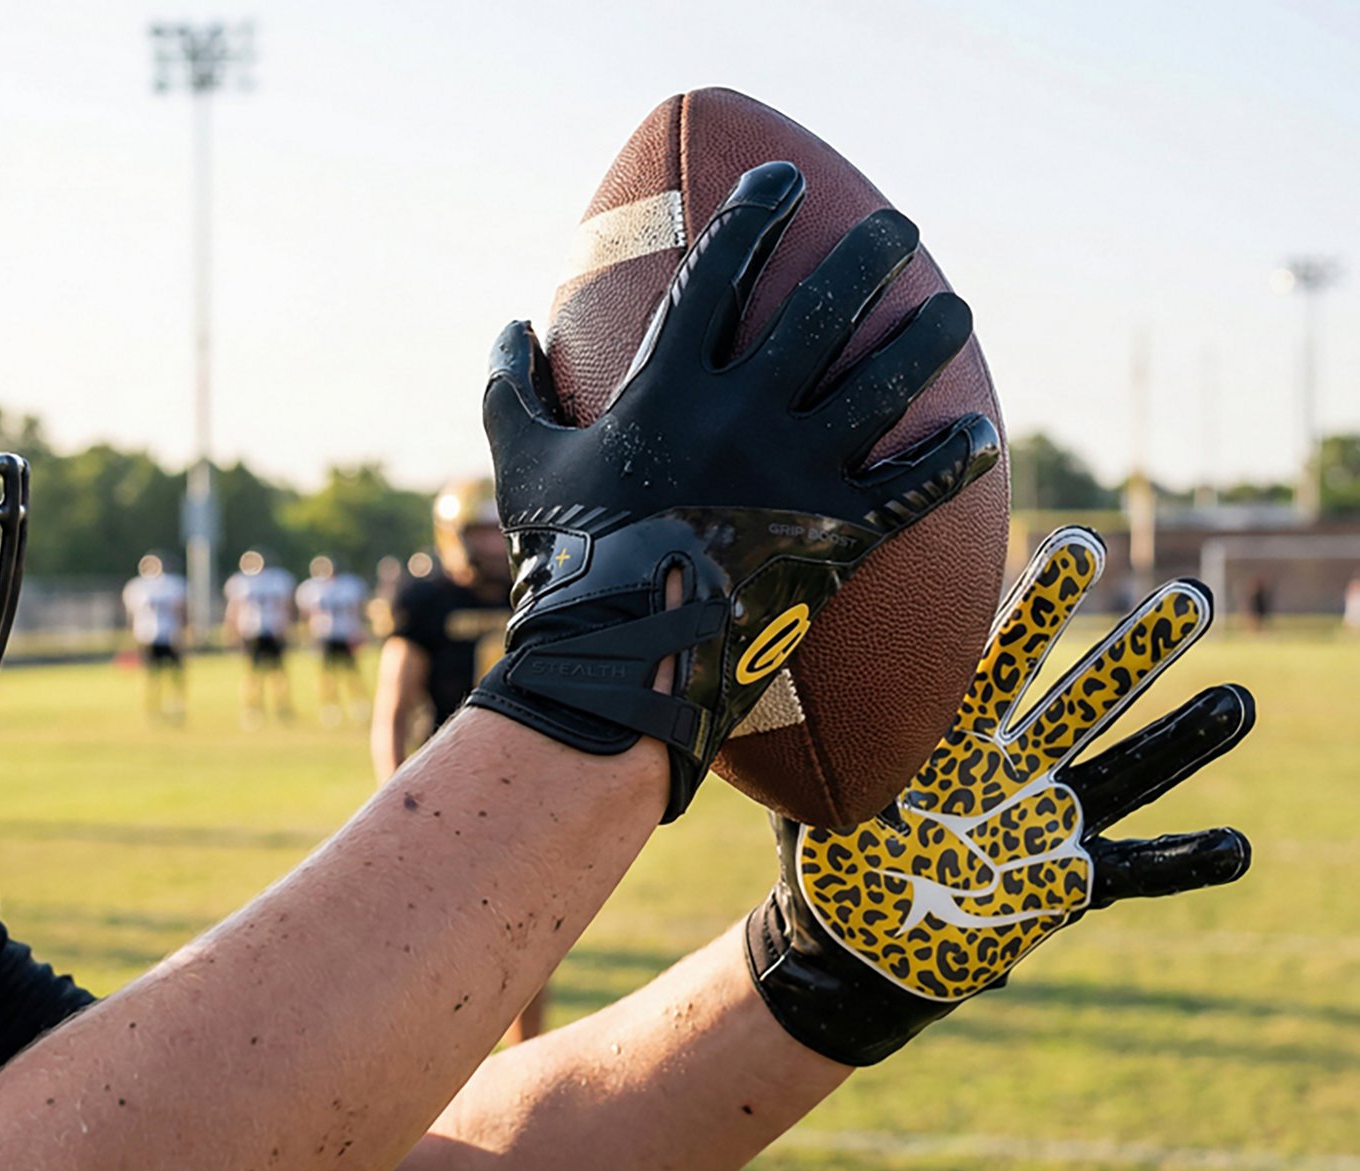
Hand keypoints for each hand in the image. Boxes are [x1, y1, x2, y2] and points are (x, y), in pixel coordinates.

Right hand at [467, 161, 999, 819]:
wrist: (615, 669)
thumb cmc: (564, 566)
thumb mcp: (522, 469)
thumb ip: (512, 391)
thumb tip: (509, 325)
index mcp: (666, 391)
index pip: (719, 273)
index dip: (754, 214)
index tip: (784, 180)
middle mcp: (741, 418)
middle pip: (823, 312)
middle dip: (869, 257)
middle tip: (897, 231)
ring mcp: (794, 477)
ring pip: (882, 386)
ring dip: (927, 340)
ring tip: (954, 310)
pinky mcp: (834, 538)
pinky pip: (909, 491)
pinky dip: (949, 461)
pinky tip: (981, 433)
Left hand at [747, 525, 1254, 1064]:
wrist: (847, 949)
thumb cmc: (825, 860)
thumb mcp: (803, 790)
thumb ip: (790, 729)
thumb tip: (741, 654)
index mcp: (951, 736)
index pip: (1000, 657)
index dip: (1040, 608)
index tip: (1079, 548)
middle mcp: (1012, 766)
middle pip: (1083, 698)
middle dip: (1135, 651)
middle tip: (1188, 597)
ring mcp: (1045, 822)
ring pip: (1124, 771)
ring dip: (1180, 740)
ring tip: (1239, 700)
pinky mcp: (1064, 885)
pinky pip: (1136, 873)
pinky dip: (1184, 863)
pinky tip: (1238, 845)